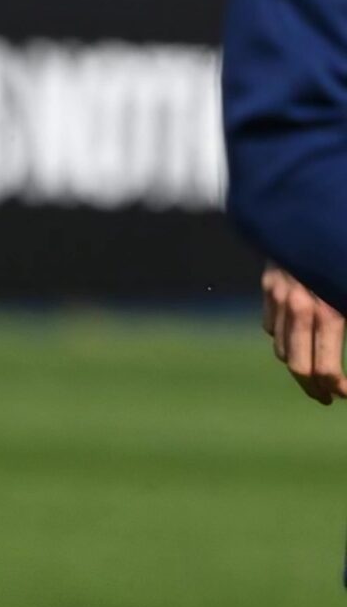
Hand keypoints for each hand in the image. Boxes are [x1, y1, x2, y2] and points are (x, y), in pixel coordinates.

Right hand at [261, 265, 346, 404]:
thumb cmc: (343, 253)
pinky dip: (283, 337)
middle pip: (297, 365)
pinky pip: (271, 323)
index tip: (346, 394)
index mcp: (328, 311)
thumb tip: (343, 343)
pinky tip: (299, 339)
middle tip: (327, 398)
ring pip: (281, 346)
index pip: (325, 368)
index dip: (337, 387)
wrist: (310, 207)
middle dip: (313, 387)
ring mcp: (278, 294)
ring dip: (298, 365)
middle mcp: (298, 306)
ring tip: (314, 375)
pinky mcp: (268, 283)